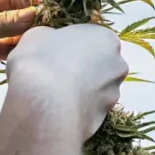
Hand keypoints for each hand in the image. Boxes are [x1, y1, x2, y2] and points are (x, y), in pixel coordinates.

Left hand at [0, 0, 37, 110]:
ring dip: (27, 38)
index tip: (48, 10)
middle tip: (54, 26)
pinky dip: (18, 53)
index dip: (27, 2)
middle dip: (31, 20)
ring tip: (46, 42)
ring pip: (13, 35)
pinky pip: (7, 53)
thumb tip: (34, 14)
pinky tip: (32, 54)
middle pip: (13, 15)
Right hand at [5, 24, 127, 139]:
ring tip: (53, 97)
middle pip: (99, 65)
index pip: (92, 40)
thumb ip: (50, 37)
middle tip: (54, 76)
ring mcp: (113, 93)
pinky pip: (89, 111)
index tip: (54, 55)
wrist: (43, 104)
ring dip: (80, 92)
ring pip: (96, 90)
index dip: (71, 47)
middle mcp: (117, 65)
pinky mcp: (104, 118)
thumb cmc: (41, 60)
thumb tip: (48, 42)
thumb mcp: (37, 36)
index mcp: (107, 38)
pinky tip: (57, 112)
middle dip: (81, 70)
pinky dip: (76, 111)